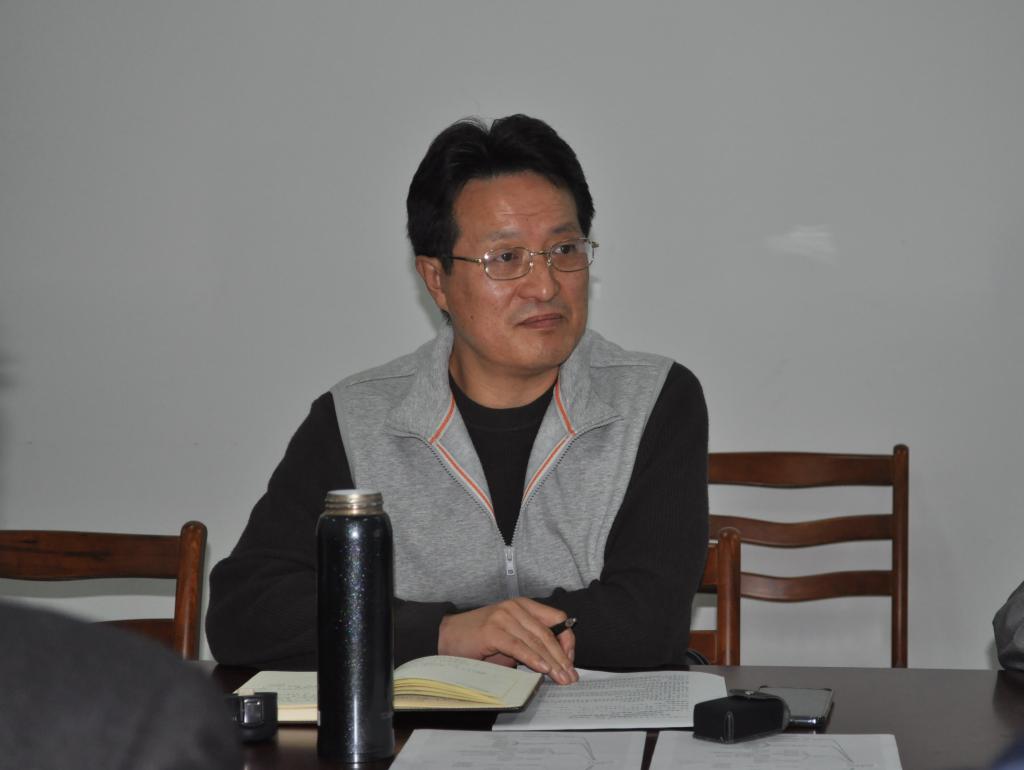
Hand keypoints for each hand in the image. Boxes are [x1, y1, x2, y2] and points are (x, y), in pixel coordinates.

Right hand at [438, 598, 577, 683]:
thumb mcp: (510, 639)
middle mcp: (515, 608)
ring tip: (561, 678)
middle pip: (548, 633)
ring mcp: (503, 617)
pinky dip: (533, 658)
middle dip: (562, 657)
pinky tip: (542, 669)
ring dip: (551, 662)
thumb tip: (555, 664)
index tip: (571, 660)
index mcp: (524, 606)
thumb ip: (530, 645)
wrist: (447, 636)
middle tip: (570, 676)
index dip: (567, 640)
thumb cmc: (479, 640)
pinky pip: (518, 646)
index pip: (556, 619)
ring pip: (535, 641)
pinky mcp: (493, 630)